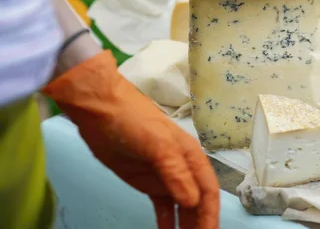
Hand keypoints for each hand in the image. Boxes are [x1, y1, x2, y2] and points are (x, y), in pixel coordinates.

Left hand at [43, 50, 219, 228]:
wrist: (102, 110)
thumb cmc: (134, 120)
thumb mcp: (158, 145)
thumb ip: (176, 173)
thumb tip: (192, 202)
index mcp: (191, 157)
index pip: (208, 192)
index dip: (210, 215)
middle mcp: (183, 168)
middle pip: (198, 202)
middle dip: (200, 223)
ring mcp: (165, 176)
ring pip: (183, 207)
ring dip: (186, 225)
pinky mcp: (147, 182)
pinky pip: (163, 207)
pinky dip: (167, 222)